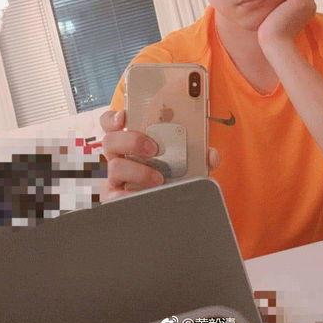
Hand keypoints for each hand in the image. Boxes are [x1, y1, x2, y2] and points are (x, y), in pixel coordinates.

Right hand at [98, 109, 219, 200]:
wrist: (168, 204)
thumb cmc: (171, 174)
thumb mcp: (185, 160)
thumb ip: (197, 154)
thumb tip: (212, 155)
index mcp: (130, 139)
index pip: (111, 122)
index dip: (113, 118)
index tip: (125, 117)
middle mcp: (119, 155)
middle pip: (110, 140)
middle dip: (131, 141)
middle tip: (154, 148)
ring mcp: (115, 177)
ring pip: (115, 167)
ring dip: (138, 171)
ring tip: (159, 178)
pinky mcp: (116, 197)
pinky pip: (114, 195)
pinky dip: (128, 194)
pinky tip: (144, 195)